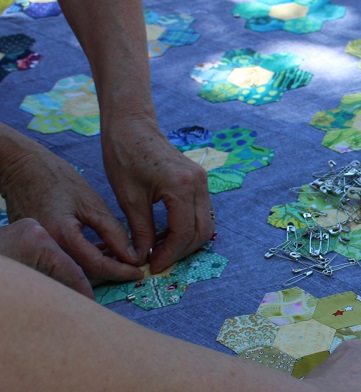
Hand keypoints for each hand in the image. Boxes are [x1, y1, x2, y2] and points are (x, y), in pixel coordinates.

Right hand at [0, 142, 142, 284]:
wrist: (22, 168)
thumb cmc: (56, 179)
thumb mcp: (91, 202)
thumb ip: (113, 231)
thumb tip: (132, 256)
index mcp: (60, 234)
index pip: (95, 265)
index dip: (120, 271)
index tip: (138, 272)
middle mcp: (46, 246)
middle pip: (83, 274)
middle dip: (110, 273)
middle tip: (132, 268)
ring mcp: (37, 247)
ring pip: (74, 270)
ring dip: (98, 268)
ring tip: (121, 258)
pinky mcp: (36, 245)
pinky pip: (63, 261)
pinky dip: (84, 260)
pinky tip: (102, 252)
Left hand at [101, 116, 213, 273]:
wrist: (132, 125)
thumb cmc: (124, 155)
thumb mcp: (128, 197)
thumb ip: (140, 230)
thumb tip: (142, 258)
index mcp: (182, 187)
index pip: (184, 232)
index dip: (170, 254)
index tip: (153, 266)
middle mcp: (199, 185)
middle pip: (203, 231)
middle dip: (182, 251)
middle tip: (159, 261)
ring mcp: (202, 182)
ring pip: (205, 224)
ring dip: (187, 241)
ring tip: (161, 249)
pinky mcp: (198, 181)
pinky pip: (200, 212)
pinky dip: (188, 228)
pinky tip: (166, 233)